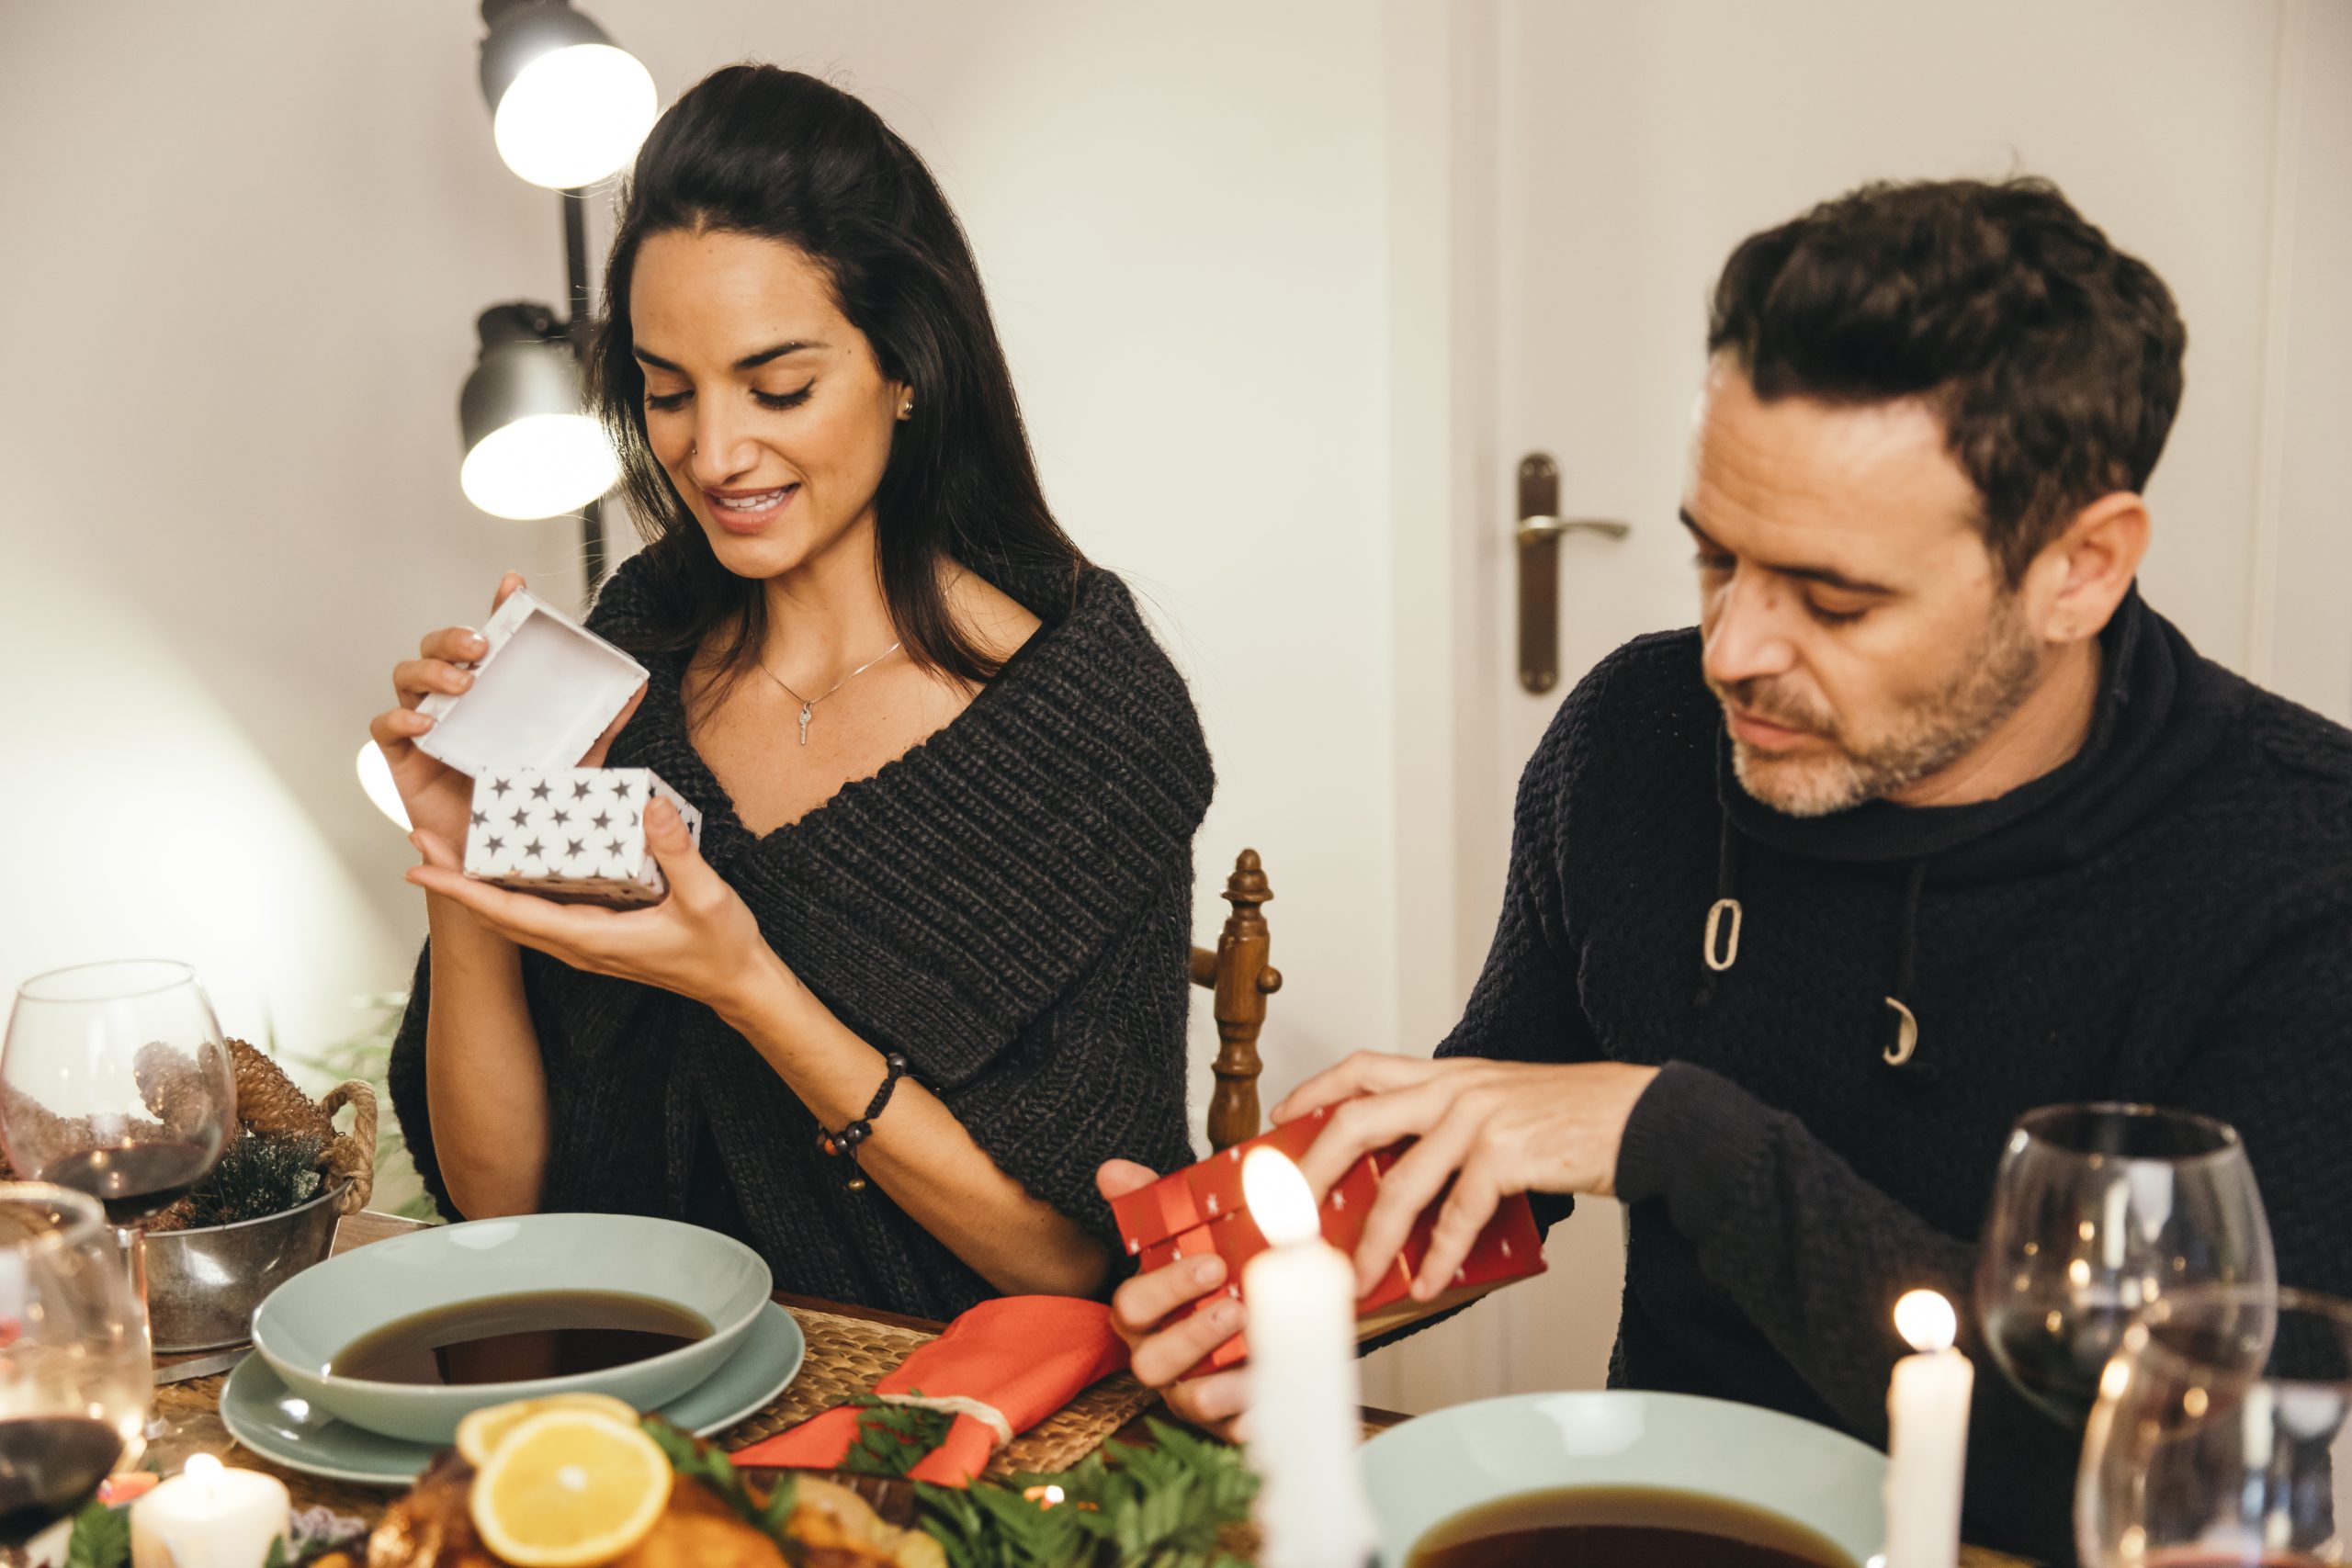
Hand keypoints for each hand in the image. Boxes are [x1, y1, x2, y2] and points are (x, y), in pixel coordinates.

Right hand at [370, 572, 644, 848]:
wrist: (499, 860)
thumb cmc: (530, 805)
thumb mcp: (575, 761)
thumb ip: (602, 725)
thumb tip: (638, 687)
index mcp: (493, 692)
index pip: (491, 638)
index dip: (498, 607)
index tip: (514, 584)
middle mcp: (456, 700)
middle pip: (438, 646)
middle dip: (455, 637)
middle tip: (482, 648)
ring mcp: (427, 725)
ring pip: (408, 675)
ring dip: (431, 670)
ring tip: (461, 683)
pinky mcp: (403, 757)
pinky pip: (385, 726)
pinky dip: (400, 718)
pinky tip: (425, 722)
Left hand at [404, 797, 776, 1018]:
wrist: (736, 983)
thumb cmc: (720, 948)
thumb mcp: (706, 897)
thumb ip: (678, 853)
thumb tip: (650, 806)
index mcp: (590, 938)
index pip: (509, 914)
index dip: (461, 890)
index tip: (421, 867)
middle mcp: (576, 944)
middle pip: (498, 914)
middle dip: (454, 880)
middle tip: (420, 839)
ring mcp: (583, 942)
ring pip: (515, 915)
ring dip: (477, 884)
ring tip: (450, 849)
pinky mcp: (595, 934)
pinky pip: (539, 911)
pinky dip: (511, 889)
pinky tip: (508, 864)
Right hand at [1097, 1160, 1248, 1440]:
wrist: (1259, 1318)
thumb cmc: (1212, 1278)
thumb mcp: (1188, 1234)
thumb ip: (1151, 1202)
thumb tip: (1111, 1170)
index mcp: (1145, 1314)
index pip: (1131, 1306)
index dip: (1167, 1288)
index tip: (1210, 1265)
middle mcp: (1158, 1356)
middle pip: (1150, 1361)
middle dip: (1192, 1335)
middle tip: (1237, 1306)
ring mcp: (1189, 1392)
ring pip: (1190, 1400)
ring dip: (1222, 1380)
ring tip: (1257, 1350)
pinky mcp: (1223, 1423)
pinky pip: (1230, 1432)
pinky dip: (1250, 1418)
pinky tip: (1272, 1396)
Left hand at [1271, 1053, 1659, 1300]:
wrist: (1646, 1117)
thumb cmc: (1575, 1120)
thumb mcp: (1503, 1106)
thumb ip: (1453, 1130)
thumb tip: (1406, 1186)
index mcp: (1449, 1073)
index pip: (1363, 1067)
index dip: (1315, 1090)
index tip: (1280, 1119)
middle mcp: (1456, 1087)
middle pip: (1358, 1119)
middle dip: (1314, 1169)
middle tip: (1291, 1214)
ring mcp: (1480, 1118)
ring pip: (1401, 1180)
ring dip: (1373, 1239)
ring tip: (1356, 1278)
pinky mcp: (1508, 1153)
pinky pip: (1457, 1212)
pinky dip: (1439, 1255)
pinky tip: (1430, 1282)